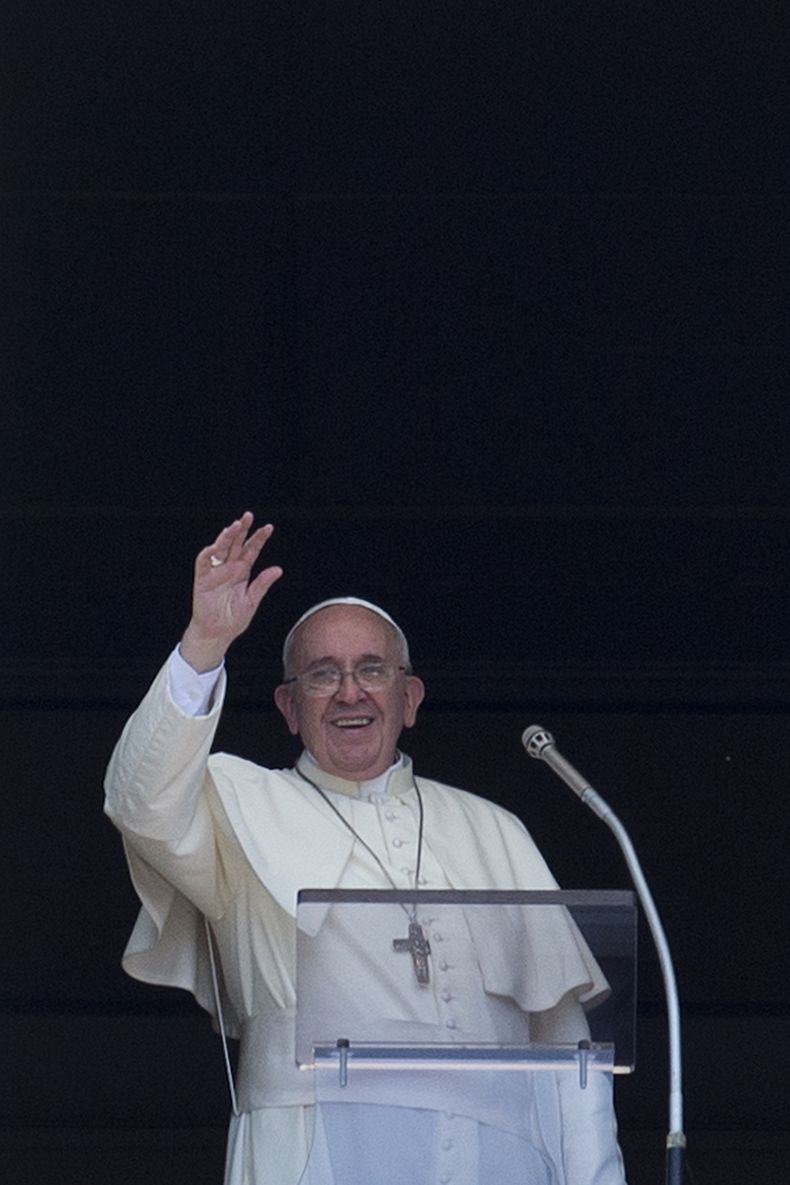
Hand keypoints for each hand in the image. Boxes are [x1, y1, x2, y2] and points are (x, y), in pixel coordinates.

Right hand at [180, 512, 282, 670]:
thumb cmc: (233, 619)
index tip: (268, 527)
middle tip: (248, 516)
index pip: (251, 550)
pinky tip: (216, 546)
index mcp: (242, 572)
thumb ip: (262, 584)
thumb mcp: (252, 601)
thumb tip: (278, 569)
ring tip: (235, 526)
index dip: (259, 539)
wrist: (217, 634)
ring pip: (221, 549)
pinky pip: (203, 562)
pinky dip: (208, 553)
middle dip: (242, 530)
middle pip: (236, 544)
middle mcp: (229, 568)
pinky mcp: (202, 579)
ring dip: (226, 537)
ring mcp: (215, 572)